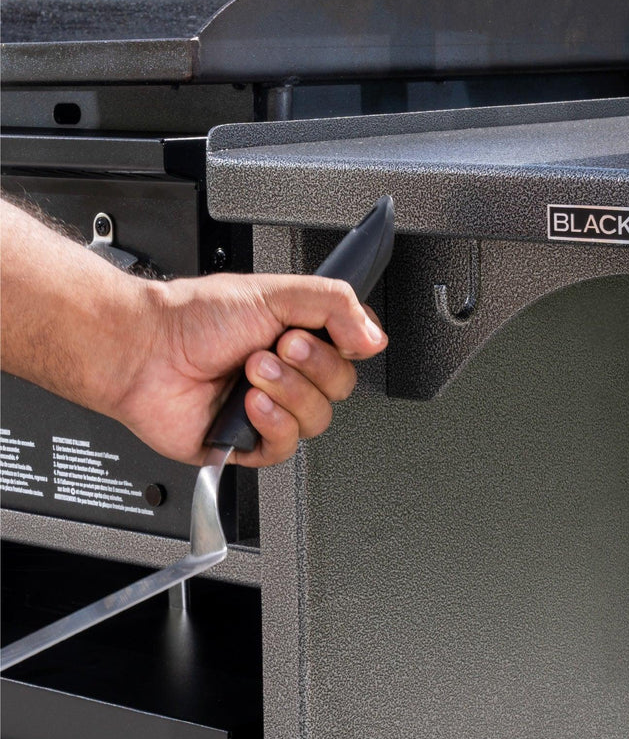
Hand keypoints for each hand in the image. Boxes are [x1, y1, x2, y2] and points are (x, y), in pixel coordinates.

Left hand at [116, 272, 387, 467]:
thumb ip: (335, 304)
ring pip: (317, 420)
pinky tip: (249, 405)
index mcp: (297, 337)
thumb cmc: (190, 319)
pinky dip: (272, 424)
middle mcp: (288, 375)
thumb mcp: (274, 291)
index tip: (312, 332)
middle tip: (274, 348)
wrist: (144, 352)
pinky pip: (286, 448)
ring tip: (251, 373)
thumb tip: (375, 337)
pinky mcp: (250, 444)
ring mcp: (270, 410)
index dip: (342, 347)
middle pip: (340, 389)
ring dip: (287, 393)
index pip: (352, 352)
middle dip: (309, 368)